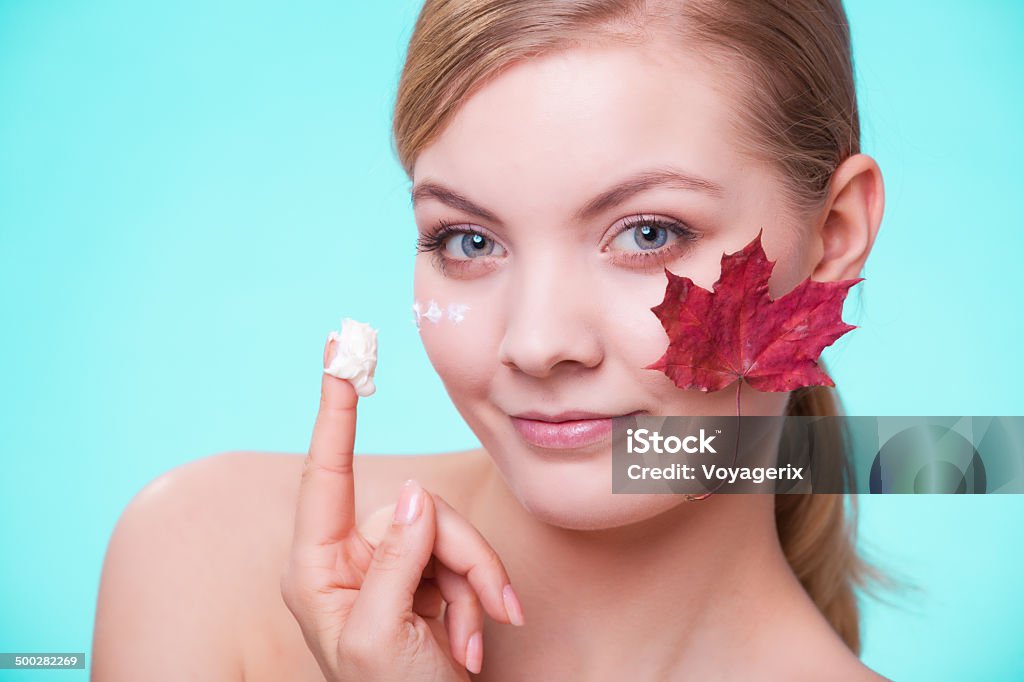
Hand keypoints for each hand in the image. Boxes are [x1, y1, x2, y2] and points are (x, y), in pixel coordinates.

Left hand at [280, 335, 524, 680]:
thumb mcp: (385, 634)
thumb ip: (396, 557)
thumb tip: (413, 494)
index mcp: (317, 570)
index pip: (324, 475)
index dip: (333, 412)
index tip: (339, 356)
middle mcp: (351, 560)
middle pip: (420, 513)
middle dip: (460, 557)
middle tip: (483, 611)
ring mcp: (390, 569)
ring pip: (451, 534)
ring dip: (475, 587)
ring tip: (474, 641)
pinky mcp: (425, 579)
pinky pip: (466, 561)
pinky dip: (480, 598)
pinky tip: (476, 642)